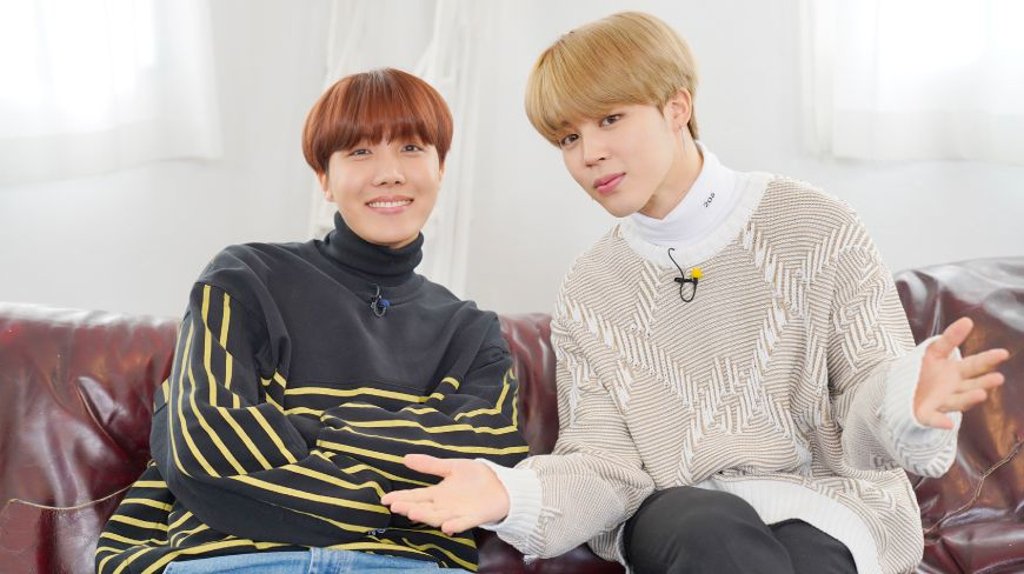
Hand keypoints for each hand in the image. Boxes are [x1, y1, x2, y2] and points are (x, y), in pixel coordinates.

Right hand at [380, 454, 508, 534]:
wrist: (501, 485)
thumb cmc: (475, 478)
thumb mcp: (451, 467)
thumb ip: (430, 465)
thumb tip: (406, 457)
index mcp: (438, 494)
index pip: (416, 496)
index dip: (401, 498)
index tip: (385, 498)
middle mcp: (444, 506)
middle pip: (424, 508)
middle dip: (410, 507)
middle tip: (396, 506)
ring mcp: (458, 513)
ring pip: (439, 517)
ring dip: (427, 516)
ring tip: (413, 513)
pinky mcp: (474, 517)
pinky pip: (463, 523)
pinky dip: (455, 525)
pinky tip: (447, 526)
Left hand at [914, 317, 1009, 428]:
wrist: (904, 390)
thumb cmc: (925, 371)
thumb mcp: (934, 351)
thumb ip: (950, 338)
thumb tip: (968, 320)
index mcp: (956, 372)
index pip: (974, 365)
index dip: (987, 360)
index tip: (1003, 353)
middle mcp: (953, 389)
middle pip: (971, 384)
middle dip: (984, 382)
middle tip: (998, 378)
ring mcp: (941, 402)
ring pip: (957, 401)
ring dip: (968, 399)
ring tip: (981, 394)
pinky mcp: (925, 414)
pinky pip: (933, 419)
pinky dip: (940, 422)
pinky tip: (948, 424)